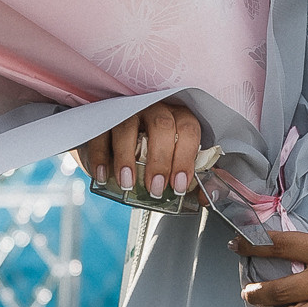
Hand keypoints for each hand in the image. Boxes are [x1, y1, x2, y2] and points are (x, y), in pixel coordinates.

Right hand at [76, 104, 202, 199]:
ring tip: (128, 183)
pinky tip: (104, 176)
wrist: (119, 145)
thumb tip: (207, 197)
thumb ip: (195, 179)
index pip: (189, 130)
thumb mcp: (175, 164)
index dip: (185, 158)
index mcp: (178, 117)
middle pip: (162, 126)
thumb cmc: (153, 153)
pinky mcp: (102, 118)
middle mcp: (155, 109)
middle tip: (156, 188)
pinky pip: (100, 133)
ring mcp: (128, 110)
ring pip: (128, 126)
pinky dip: (100, 156)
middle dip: (160, 160)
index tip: (179, 185)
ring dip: (127, 158)